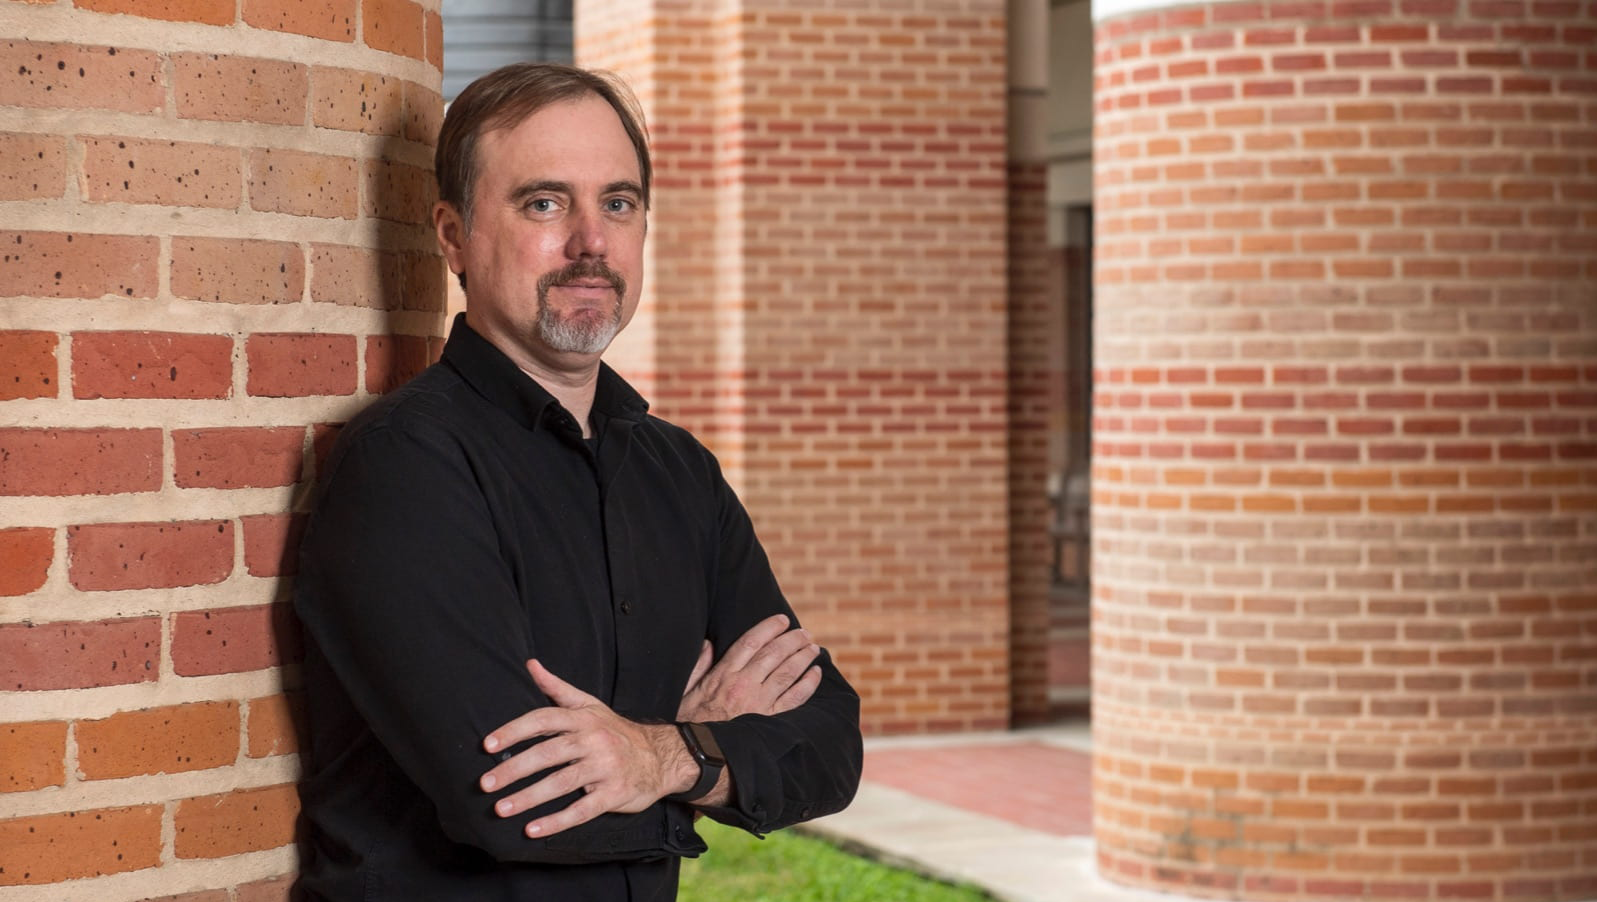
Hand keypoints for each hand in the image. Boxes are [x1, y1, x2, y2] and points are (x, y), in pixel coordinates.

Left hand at [479, 659, 695, 838]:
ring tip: (501, 809)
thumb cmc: (616, 731)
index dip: (514, 731)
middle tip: (486, 784)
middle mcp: (594, 740)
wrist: (660, 757)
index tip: (488, 745)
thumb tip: (530, 664)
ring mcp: (605, 768)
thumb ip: (557, 687)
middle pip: (548, 754)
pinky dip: (556, 821)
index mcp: (583, 719)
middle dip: (514, 769)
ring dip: (529, 798)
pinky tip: (532, 830)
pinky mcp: (614, 794)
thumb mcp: (590, 705)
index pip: (543, 720)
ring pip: (561, 783)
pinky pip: (582, 810)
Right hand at [677, 613, 821, 721]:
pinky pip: (795, 698)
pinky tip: (815, 673)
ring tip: (813, 648)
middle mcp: (744, 684)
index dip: (769, 627)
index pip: (750, 642)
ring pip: (788, 672)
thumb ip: (699, 664)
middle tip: (804, 633)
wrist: (697, 755)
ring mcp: (759, 702)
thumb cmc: (689, 722)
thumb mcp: (686, 690)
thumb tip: (709, 643)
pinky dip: (808, 684)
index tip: (782, 620)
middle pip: (774, 653)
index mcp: (723, 674)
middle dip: (792, 640)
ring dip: (803, 657)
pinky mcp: (769, 720)